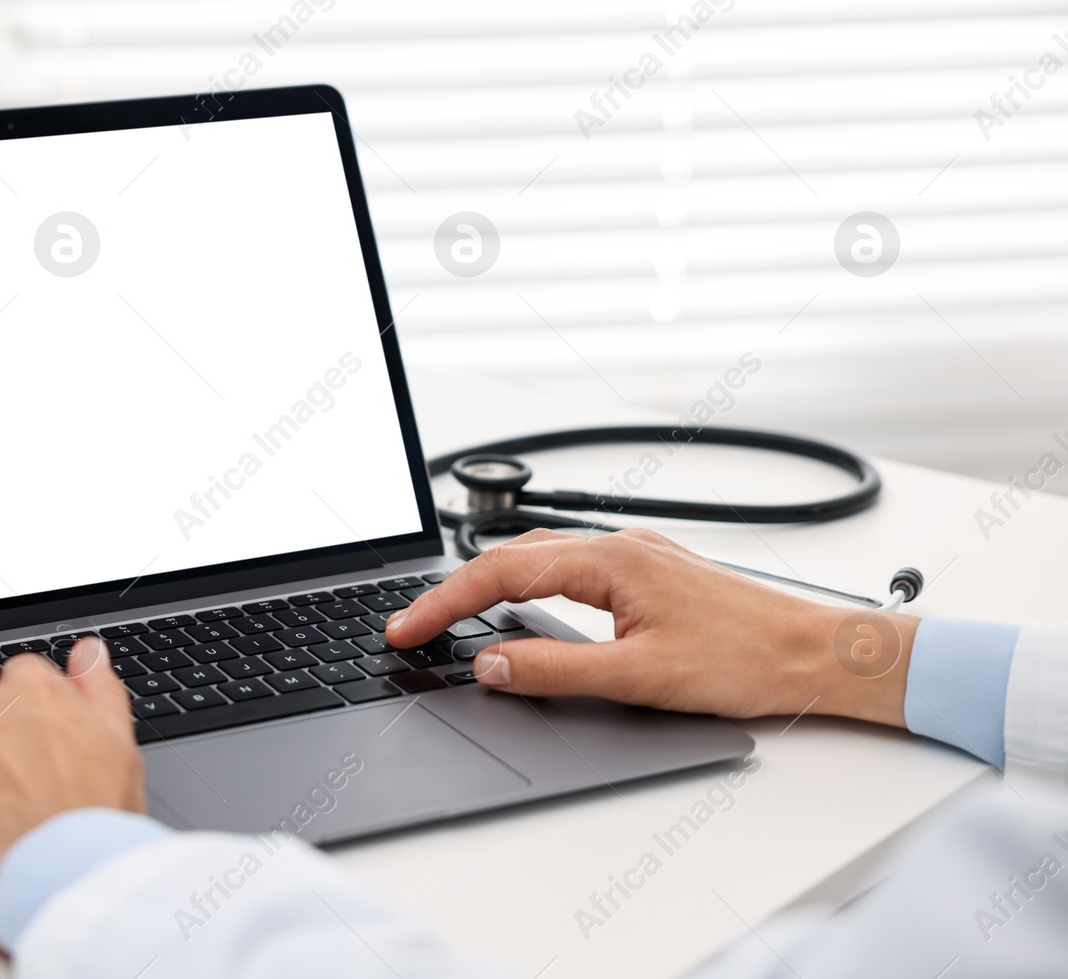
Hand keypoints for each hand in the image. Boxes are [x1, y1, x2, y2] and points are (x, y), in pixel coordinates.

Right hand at [386, 528, 917, 725]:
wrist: (817, 654)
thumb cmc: (748, 659)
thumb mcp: (640, 677)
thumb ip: (557, 672)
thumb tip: (491, 666)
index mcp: (610, 560)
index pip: (500, 575)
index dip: (443, 603)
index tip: (405, 630)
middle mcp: (619, 546)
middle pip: (510, 558)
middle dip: (453, 592)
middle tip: (410, 627)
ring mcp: (635, 556)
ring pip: (539, 559)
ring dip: (488, 585)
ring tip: (449, 616)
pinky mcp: (649, 573)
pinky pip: (568, 567)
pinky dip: (527, 585)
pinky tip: (521, 605)